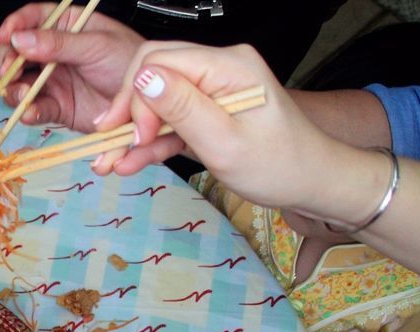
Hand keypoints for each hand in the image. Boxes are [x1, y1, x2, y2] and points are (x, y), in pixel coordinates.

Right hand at [0, 6, 142, 128]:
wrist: (148, 103)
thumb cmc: (131, 63)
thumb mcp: (96, 46)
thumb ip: (57, 44)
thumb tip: (21, 40)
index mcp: (67, 26)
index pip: (34, 18)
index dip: (15, 25)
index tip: (5, 36)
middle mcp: (55, 53)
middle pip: (17, 52)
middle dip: (8, 61)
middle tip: (9, 70)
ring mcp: (53, 81)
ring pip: (20, 83)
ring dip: (14, 89)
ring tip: (21, 93)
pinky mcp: (57, 107)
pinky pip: (36, 109)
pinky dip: (29, 111)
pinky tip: (30, 111)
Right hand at [90, 43, 386, 225]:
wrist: (310, 183)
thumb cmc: (278, 165)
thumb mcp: (225, 142)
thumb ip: (183, 108)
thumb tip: (144, 78)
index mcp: (229, 65)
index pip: (161, 62)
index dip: (136, 98)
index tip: (132, 137)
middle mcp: (219, 68)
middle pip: (153, 75)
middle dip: (127, 113)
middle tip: (111, 148)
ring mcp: (213, 89)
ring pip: (156, 101)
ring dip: (132, 134)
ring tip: (108, 164)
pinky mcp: (208, 111)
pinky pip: (170, 120)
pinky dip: (150, 143)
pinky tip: (130, 163)